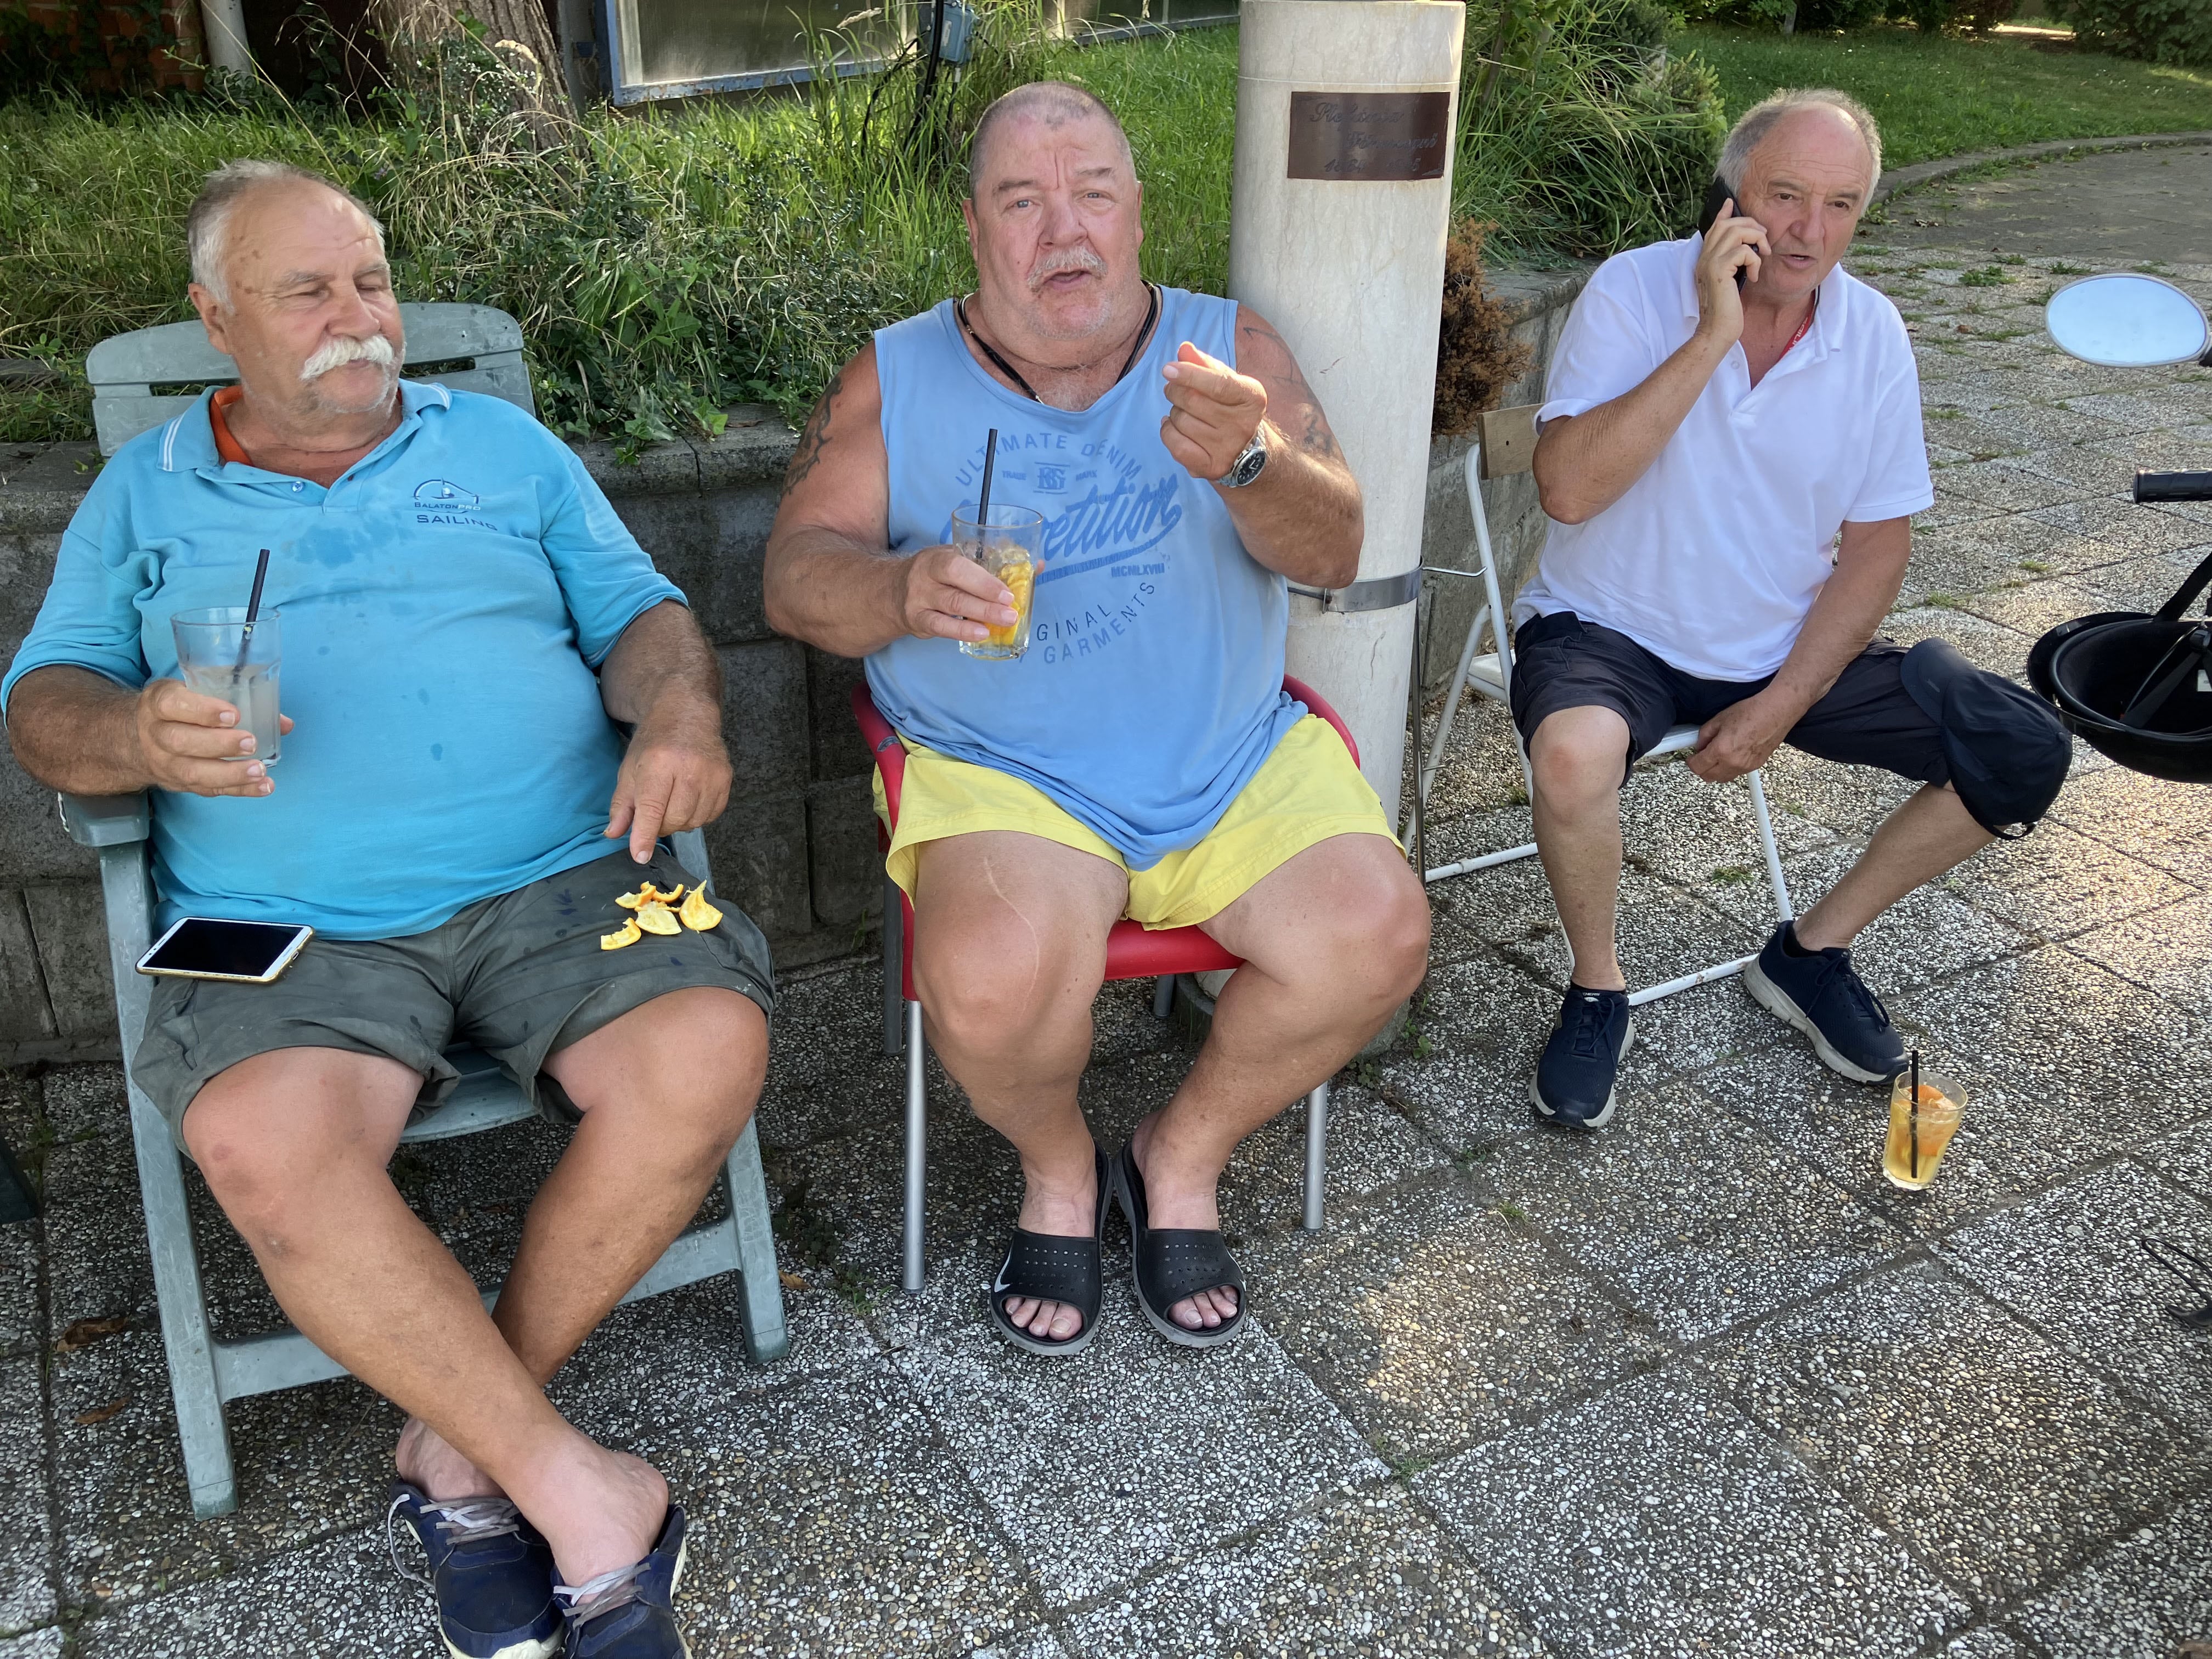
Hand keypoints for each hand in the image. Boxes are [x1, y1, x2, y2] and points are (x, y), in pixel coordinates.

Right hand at [132, 678, 292, 797]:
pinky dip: (239, 790)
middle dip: (219, 744)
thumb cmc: (177, 710)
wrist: (135, 740)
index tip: (234, 715)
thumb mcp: (193, 692)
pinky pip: (207, 790)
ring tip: (259, 770)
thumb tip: (284, 723)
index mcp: (158, 703)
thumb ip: (235, 701)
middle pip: (181, 741)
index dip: (203, 711)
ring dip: (230, 773)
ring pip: (192, 771)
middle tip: (250, 743)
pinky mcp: (179, 784)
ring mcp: (165, 763)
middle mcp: (156, 734)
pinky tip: (263, 787)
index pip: (172, 705)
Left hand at [606, 705, 732, 863]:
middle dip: (660, 824)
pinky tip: (689, 799)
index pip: (652, 808)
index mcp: (659, 763)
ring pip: (693, 821)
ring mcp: (712, 774)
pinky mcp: (726, 779)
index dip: (645, 835)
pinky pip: (710, 816)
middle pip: (674, 819)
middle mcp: (689, 768)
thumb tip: (614, 834)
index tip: (640, 855)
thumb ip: (622, 804)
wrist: (687, 714)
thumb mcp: (630, 769)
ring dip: (679, 821)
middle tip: (654, 811)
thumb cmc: (654, 743)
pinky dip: (696, 816)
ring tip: (672, 801)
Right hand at [898, 544, 1017, 643]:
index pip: (958, 566)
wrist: (893, 590)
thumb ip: (991, 562)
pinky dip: (962, 631)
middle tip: (1011, 611)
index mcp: (938, 558)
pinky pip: (940, 627)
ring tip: (1004, 622)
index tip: (1007, 592)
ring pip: (951, 608)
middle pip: (956, 588)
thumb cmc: (936, 574)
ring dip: (980, 616)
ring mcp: (919, 600)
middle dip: (987, 600)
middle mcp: (925, 577)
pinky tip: (980, 634)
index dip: (984, 580)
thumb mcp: (955, 559)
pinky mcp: (918, 620)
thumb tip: (1037, 566)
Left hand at [1160, 342, 1268, 482]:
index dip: (1190, 375)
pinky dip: (1167, 432)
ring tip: (1184, 413)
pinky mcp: (1212, 468)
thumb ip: (1205, 365)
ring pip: (1181, 421)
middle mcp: (1244, 425)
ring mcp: (1228, 449)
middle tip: (1174, 390)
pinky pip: (1176, 445)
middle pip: (1193, 401)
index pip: (1218, 383)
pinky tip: (1173, 427)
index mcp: (1252, 398)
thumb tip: (1184, 349)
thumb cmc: (1231, 407)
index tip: (1168, 369)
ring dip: (1173, 413)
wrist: (1246, 450)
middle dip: (1175, 391)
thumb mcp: (1226, 382)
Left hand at [1688, 692, 1795, 784]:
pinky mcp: (1755, 766)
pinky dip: (1729, 768)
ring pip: (1722, 778)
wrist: (1776, 712)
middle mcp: (1733, 762)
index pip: (1698, 767)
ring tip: (1716, 756)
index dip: (1691, 762)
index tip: (1691, 758)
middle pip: (1708, 777)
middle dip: (1701, 768)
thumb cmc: (1751, 712)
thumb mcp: (1719, 719)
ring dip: (1715, 771)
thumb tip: (1699, 745)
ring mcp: (1745, 766)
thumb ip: (1704, 735)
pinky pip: (1736, 773)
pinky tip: (1731, 755)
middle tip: (1701, 757)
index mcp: (1721, 750)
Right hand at [1694, 198, 1768, 346]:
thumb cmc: (1725, 311)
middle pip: (1728, 224)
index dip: (1724, 213)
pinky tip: (1754, 276)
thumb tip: (1745, 249)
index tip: (1730, 203)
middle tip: (1763, 241)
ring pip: (1736, 232)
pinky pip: (1743, 251)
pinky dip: (1754, 261)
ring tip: (1762, 256)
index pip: (1714, 228)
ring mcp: (1709, 263)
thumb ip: (1732, 264)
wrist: (1716, 330)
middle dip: (1751, 226)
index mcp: (1705, 259)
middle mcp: (1704, 258)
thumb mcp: (1729, 282)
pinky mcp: (1719, 270)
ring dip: (1756, 240)